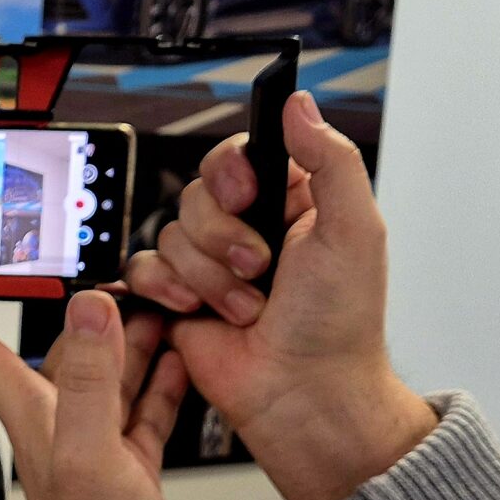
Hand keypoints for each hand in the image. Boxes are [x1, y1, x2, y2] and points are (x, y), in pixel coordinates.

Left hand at [0, 289, 195, 499]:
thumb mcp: (93, 452)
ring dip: (132, 339)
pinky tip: (180, 358)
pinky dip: (161, 380)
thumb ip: (93, 379)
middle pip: (63, 351)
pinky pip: (144, 409)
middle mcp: (60, 427)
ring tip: (164, 303)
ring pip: (110, 374)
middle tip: (118, 271)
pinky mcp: (130, 469)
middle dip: (84, 310)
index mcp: (36, 417)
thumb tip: (90, 309)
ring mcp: (96, 447)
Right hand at [120, 91, 435, 499]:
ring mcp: (210, 264)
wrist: (304, 395)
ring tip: (246, 308)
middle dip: (223, 236)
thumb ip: (331, 160)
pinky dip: (169, 291)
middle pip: (197, 193)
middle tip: (260, 268)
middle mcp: (247, 229)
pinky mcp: (177, 298)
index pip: (240, 155)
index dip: (233, 171)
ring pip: (170, 233)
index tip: (248, 195)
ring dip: (209, 277)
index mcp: (291, 203)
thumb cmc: (339, 326)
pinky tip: (200, 313)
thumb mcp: (355, 231)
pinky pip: (144, 269)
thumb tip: (298, 104)